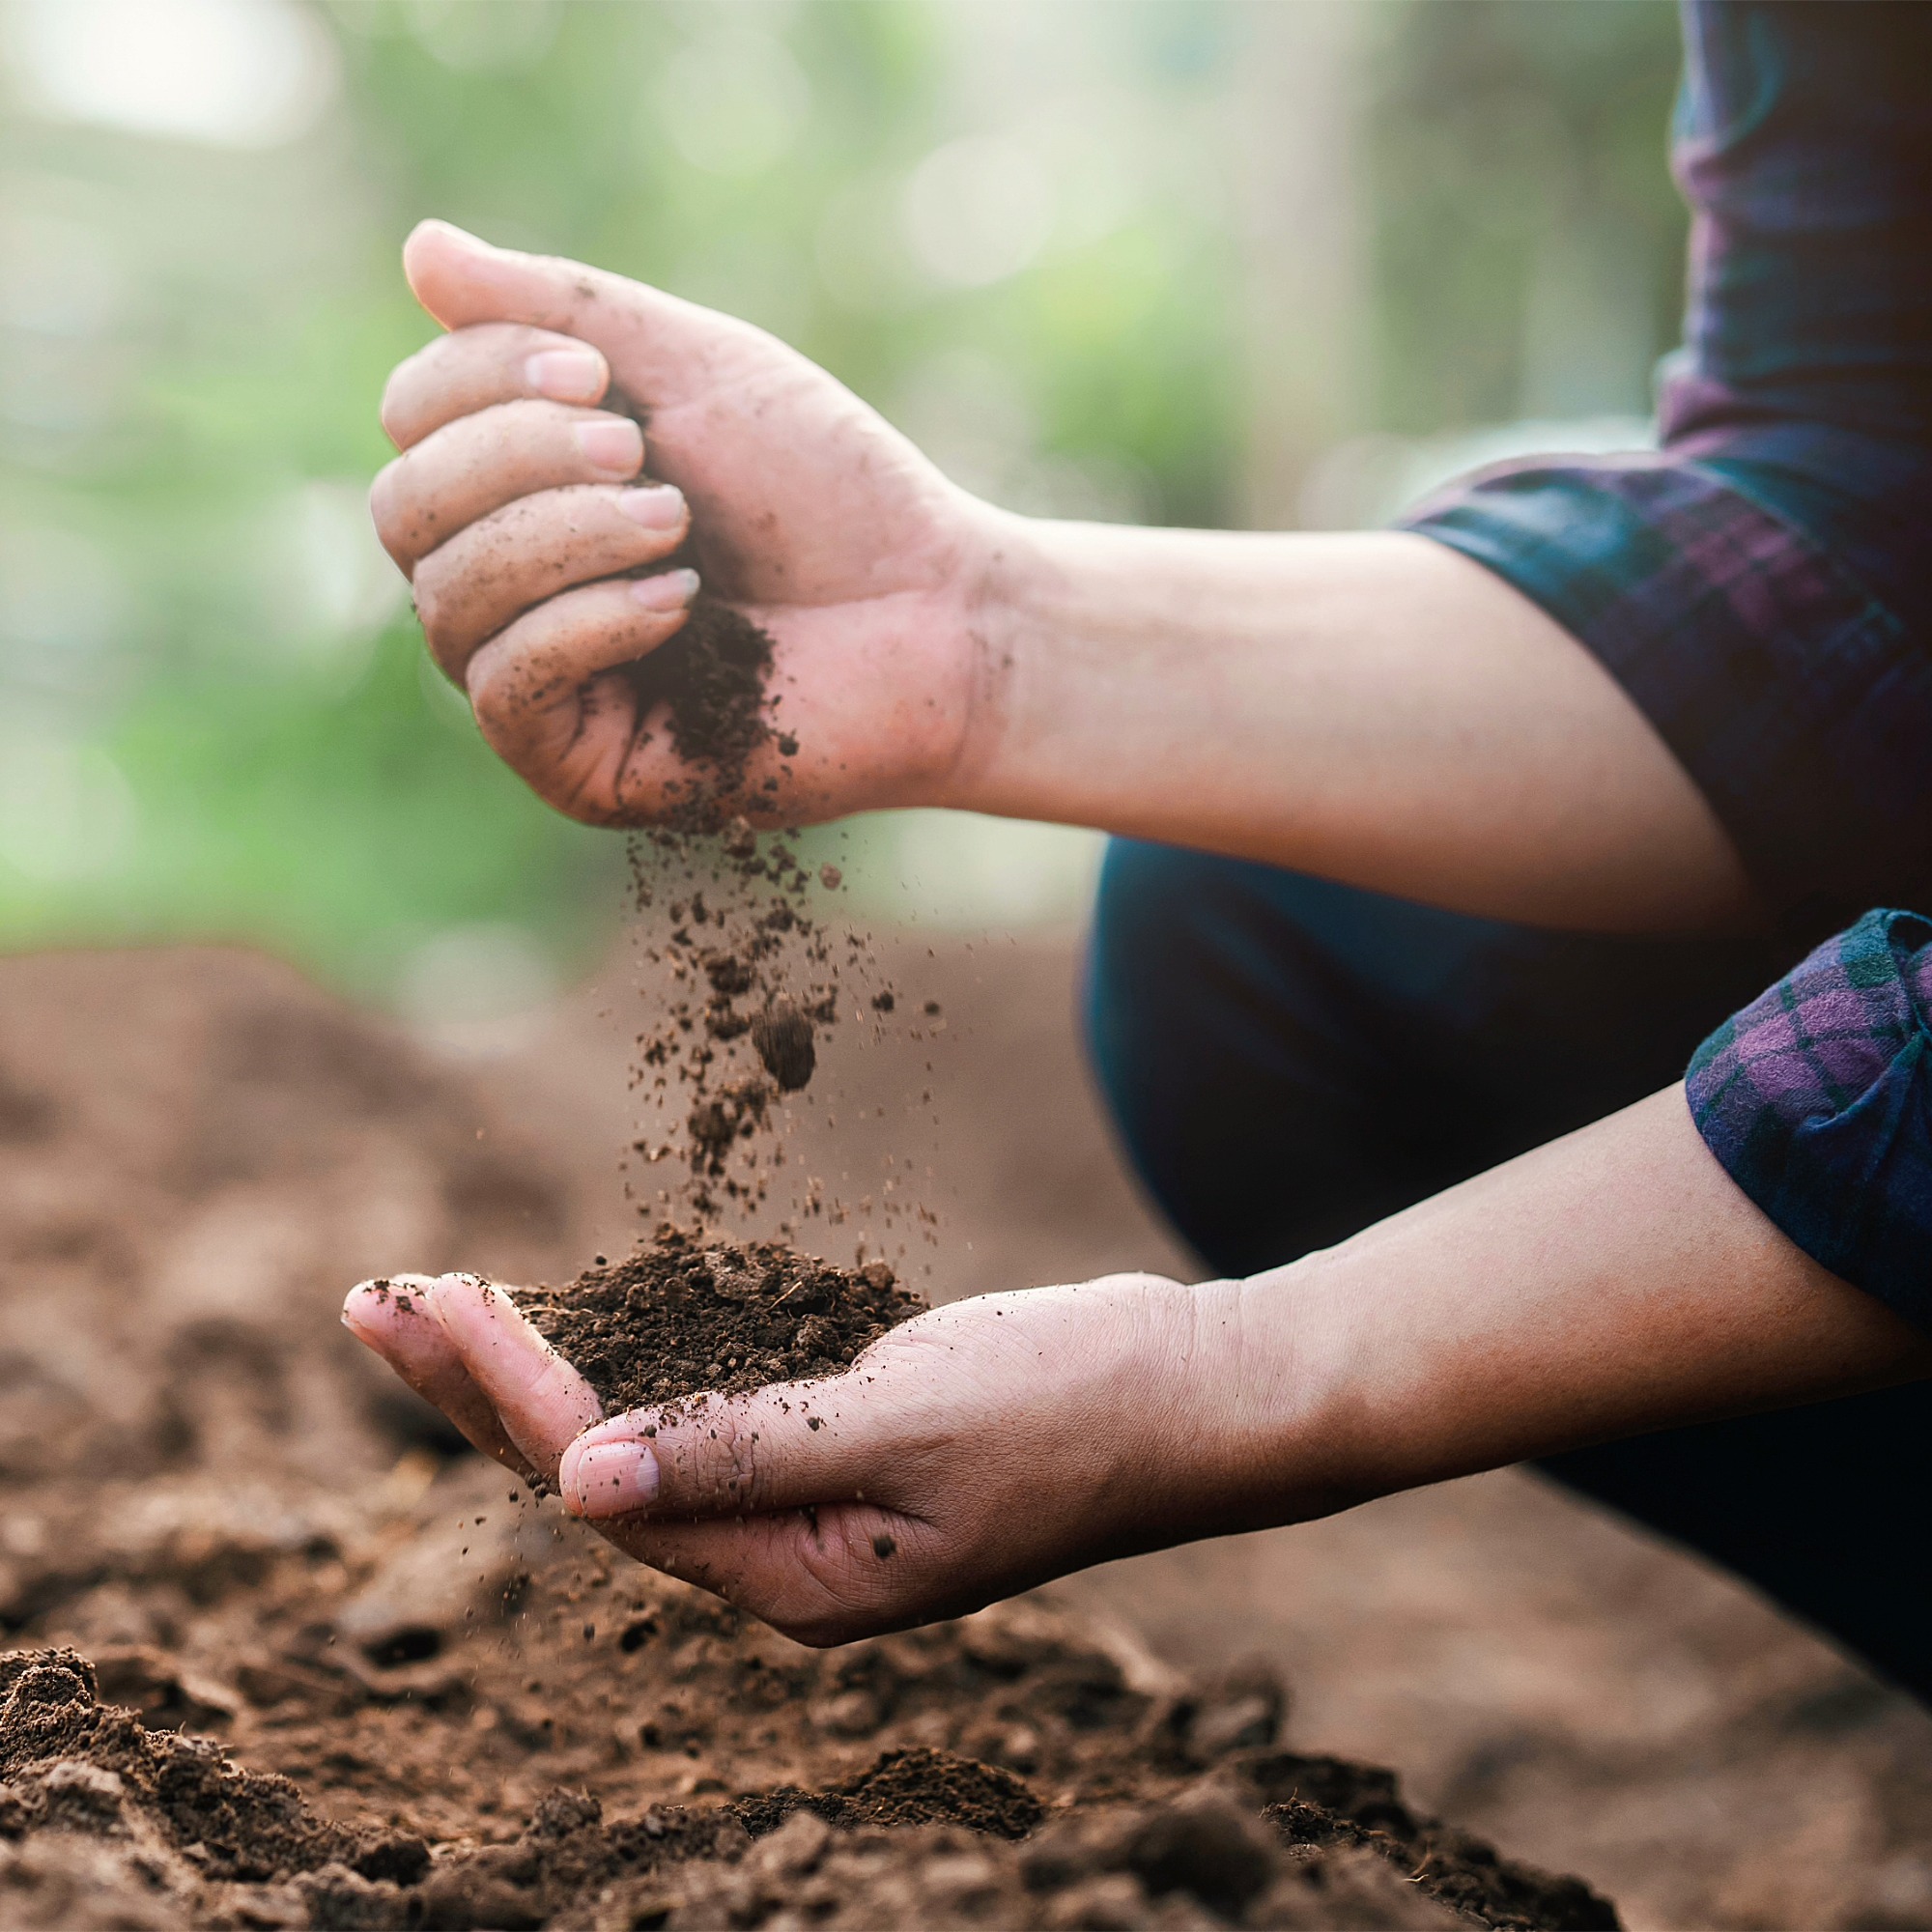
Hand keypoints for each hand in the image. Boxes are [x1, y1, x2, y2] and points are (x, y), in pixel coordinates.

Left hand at [340, 1267, 1320, 1645]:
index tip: (423, 1301)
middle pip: (591, 1476)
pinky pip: (696, 1416)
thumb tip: (578, 1482)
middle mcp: (782, 1559)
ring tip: (435, 1308)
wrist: (1192, 1394)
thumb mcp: (908, 1427)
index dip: (506, 1393)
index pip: (606, 1484)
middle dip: (478, 1387)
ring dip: (534, 1374)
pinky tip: (575, 1328)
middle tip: (374, 1298)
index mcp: (794, 1578)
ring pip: (632, 1444)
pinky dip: (623, 1364)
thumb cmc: (1071, 1408)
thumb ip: (745, 1451)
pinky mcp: (834, 1448)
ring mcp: (808, 1506)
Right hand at [370, 220, 1007, 827]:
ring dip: (561, 538)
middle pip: (405, 511)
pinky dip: (585, 625)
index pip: (412, 423)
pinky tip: (680, 602)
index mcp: (524, 486)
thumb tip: (419, 249)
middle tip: (641, 454)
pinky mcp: (580, 766)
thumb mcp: (696, 368)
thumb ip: (560, 309)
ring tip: (676, 525)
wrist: (937, 612)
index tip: (595, 374)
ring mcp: (540, 684)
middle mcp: (511, 587)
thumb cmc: (830, 491)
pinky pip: (506, 689)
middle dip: (514, 461)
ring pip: (447, 599)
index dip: (476, 381)